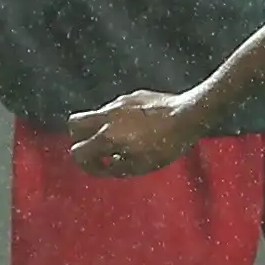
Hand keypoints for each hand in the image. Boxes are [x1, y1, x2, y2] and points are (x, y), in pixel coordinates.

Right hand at [66, 92, 200, 177]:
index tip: (103, 168)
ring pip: (96, 114)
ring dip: (102, 129)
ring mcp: (119, 103)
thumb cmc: (167, 144)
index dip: (87, 165)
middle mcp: (108, 116)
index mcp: (107, 136)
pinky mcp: (132, 95)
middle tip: (101, 150)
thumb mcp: (142, 166)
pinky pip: (116, 108)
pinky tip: (140, 128)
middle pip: (75, 123)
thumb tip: (107, 164)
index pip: (78, 152)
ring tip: (126, 141)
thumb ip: (118, 168)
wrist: (189, 115)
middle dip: (81, 138)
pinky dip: (119, 120)